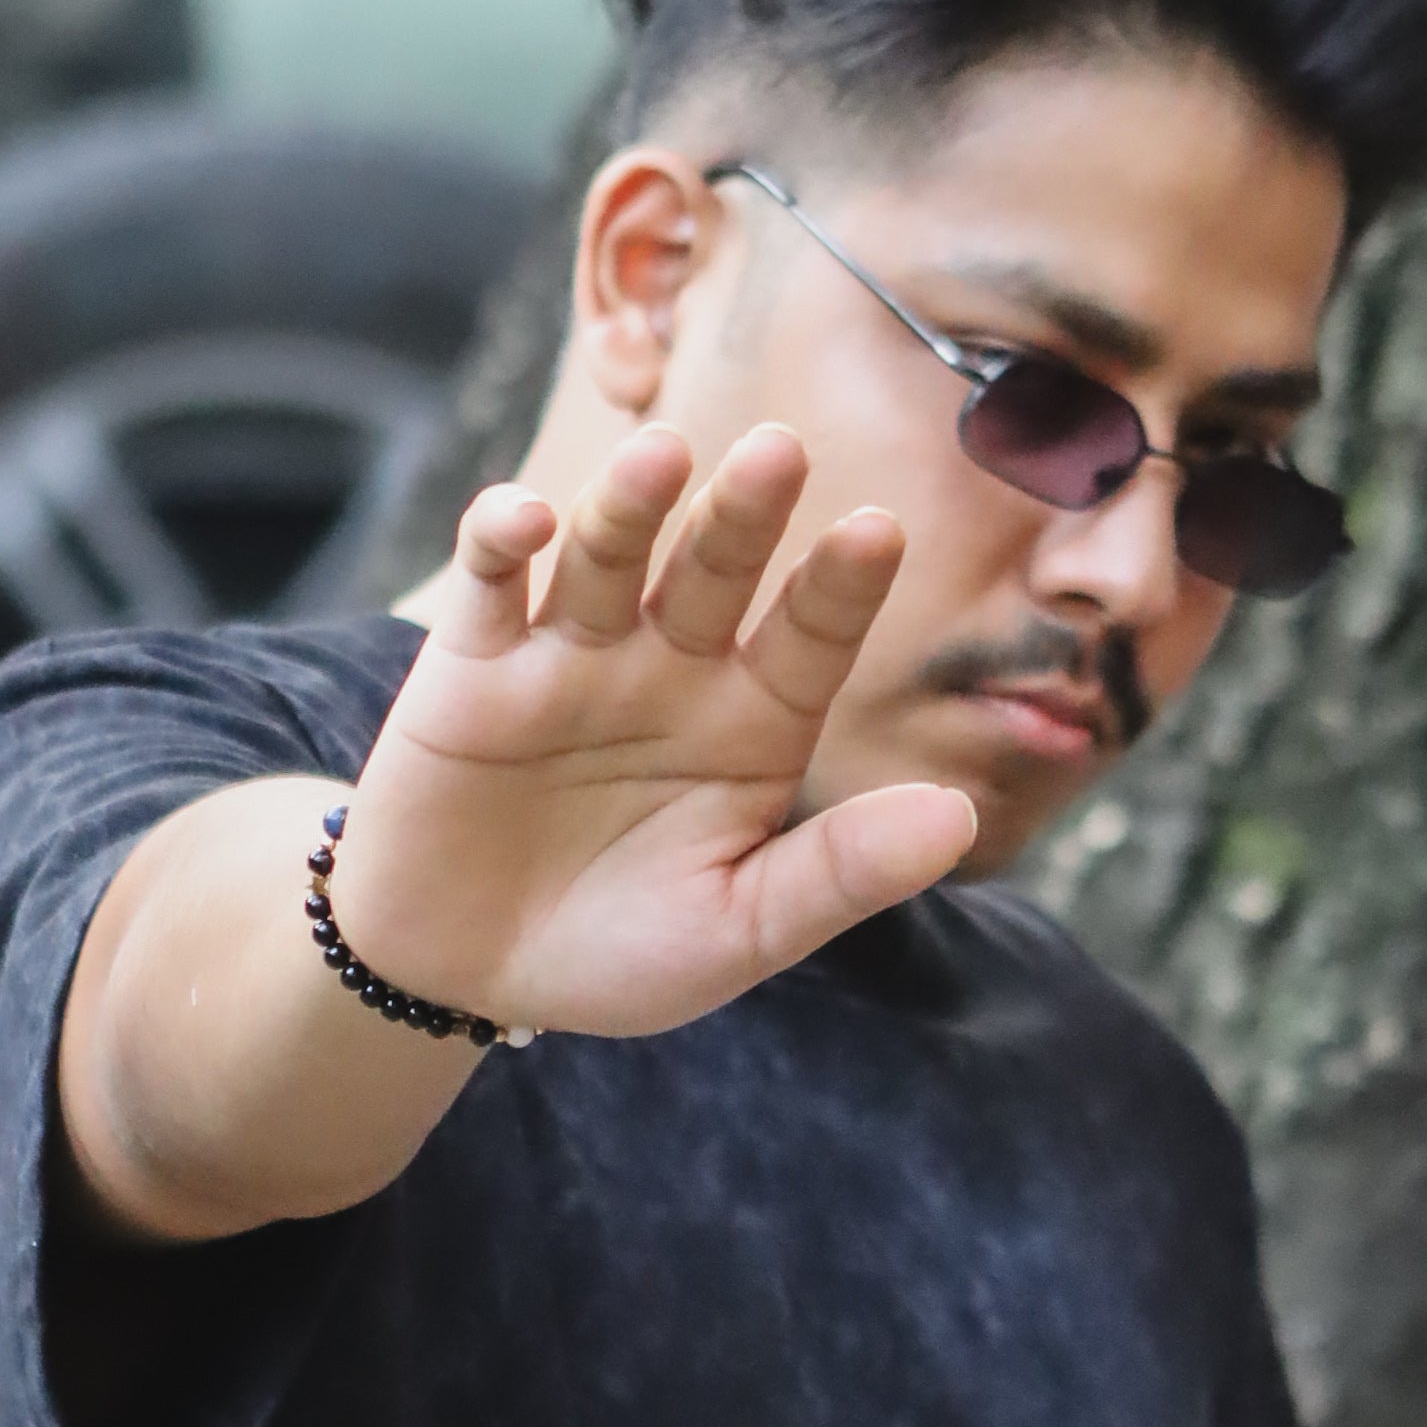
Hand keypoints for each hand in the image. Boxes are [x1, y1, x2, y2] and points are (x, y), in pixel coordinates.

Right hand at [329, 422, 976, 1034]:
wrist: (466, 974)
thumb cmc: (617, 954)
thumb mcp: (739, 931)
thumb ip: (840, 873)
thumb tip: (961, 821)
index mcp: (754, 721)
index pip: (811, 634)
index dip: (841, 584)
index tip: (878, 531)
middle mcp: (672, 666)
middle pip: (715, 567)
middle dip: (744, 511)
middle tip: (779, 453)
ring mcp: (573, 652)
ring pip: (607, 550)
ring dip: (630, 502)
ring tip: (661, 457)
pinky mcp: (474, 659)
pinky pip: (490, 577)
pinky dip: (503, 536)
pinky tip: (529, 521)